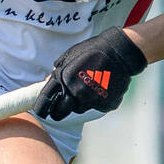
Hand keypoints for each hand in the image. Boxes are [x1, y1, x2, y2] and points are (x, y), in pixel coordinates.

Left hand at [33, 27, 147, 121]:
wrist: (120, 53)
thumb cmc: (92, 51)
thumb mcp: (69, 56)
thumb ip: (58, 71)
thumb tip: (48, 81)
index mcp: (64, 81)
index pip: (47, 103)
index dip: (44, 109)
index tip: (44, 111)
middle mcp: (77, 93)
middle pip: (62, 112)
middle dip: (60, 110)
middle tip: (63, 105)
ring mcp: (92, 101)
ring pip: (80, 108)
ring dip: (81, 101)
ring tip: (89, 86)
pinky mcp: (105, 105)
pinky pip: (96, 106)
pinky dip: (97, 100)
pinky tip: (102, 87)